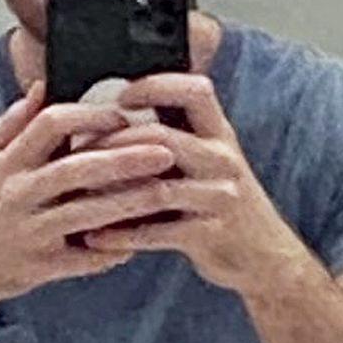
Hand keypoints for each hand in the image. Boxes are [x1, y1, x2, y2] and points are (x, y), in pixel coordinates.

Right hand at [0, 87, 199, 300]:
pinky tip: (142, 239)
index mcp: (6, 163)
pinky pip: (84, 259)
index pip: (49, 125)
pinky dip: (113, 250)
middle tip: (166, 150)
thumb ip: (12, 123)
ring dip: (130, 203)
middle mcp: (17, 195)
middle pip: (76, 169)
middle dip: (124, 158)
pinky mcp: (40, 267)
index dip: (89, 117)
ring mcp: (29, 233)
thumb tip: (42, 86)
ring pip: (87, 215)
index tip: (123, 116)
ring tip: (167, 190)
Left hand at [74, 67, 311, 293]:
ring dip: (110, 193)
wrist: (266, 258)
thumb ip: (179, 134)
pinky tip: (94, 237)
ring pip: (156, 189)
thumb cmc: (224, 203)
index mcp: (220, 134)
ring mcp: (219, 198)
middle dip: (114, 143)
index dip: (156, 85)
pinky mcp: (210, 235)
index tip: (120, 95)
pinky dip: (122, 236)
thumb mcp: (212, 159)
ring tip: (76, 196)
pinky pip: (158, 233)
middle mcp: (223, 160)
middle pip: (164, 138)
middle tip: (77, 152)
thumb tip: (125, 109)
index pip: (195, 90)